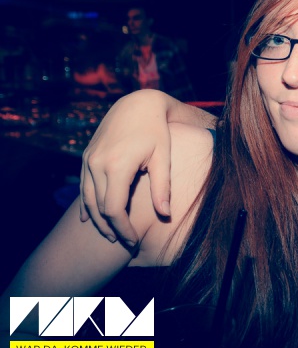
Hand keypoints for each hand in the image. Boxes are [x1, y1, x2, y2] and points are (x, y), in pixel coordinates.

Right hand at [80, 90, 173, 245]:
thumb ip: (162, 187)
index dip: (123, 228)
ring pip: (87, 199)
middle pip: (98, 208)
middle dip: (111, 228)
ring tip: (111, 234)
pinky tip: (89, 219)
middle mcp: (97, 164)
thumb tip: (165, 214)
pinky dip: (86, 204)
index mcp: (117, 165)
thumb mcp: (163, 157)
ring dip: (98, 220)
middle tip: (125, 243)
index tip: (133, 241)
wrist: (138, 104)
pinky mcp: (87, 156)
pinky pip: (83, 186)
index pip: (114, 209)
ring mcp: (89, 160)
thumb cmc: (156, 130)